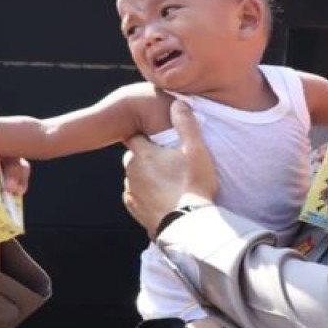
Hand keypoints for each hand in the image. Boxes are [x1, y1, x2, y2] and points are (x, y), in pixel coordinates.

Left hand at [122, 99, 216, 236]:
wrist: (188, 225)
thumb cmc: (193, 186)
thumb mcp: (196, 150)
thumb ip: (186, 124)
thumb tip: (178, 102)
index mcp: (144, 155)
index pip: (134, 137)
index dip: (143, 136)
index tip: (155, 139)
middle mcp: (132, 172)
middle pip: (133, 158)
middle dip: (145, 157)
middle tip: (166, 162)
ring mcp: (131, 192)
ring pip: (133, 178)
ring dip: (144, 177)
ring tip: (166, 182)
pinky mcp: (135, 210)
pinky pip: (135, 197)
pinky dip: (144, 195)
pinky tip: (160, 197)